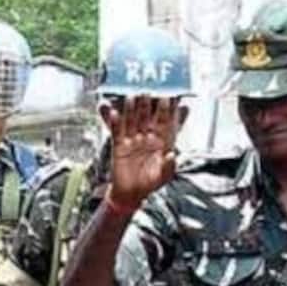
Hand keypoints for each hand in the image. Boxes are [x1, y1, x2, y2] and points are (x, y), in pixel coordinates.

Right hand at [103, 96, 179, 212]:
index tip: (170, 98)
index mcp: (161, 142)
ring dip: (131, 109)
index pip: (165, 123)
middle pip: (147, 117)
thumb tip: (173, 155)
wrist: (130, 195)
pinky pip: (116, 132)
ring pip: (132, 121)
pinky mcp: (119, 145)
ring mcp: (132, 140)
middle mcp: (147, 137)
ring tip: (131, 97)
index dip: (168, 111)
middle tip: (149, 90)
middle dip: (148, 105)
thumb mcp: (163, 177)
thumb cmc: (149, 184)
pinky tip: (114, 113)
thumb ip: (169, 166)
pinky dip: (114, 122)